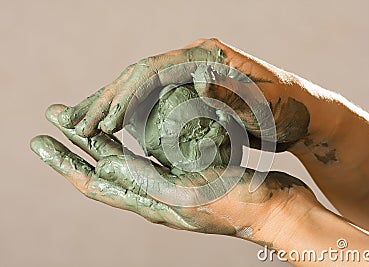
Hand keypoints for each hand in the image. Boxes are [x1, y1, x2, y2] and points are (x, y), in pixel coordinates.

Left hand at [31, 104, 319, 243]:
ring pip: (125, 158)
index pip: (94, 182)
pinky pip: (150, 154)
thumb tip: (101, 166)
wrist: (276, 209)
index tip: (41, 139)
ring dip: (103, 138)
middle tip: (56, 116)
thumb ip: (144, 181)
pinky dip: (134, 138)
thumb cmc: (238, 204)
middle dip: (76, 144)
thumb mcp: (187, 194)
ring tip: (88, 119)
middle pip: (104, 168)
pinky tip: (134, 125)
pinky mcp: (187, 174)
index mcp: (151, 204)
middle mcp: (155, 196)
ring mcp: (171, 185)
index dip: (65, 161)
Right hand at [58, 38, 313, 150]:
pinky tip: (109, 127)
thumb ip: (237, 93)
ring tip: (79, 123)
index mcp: (208, 55)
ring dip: (109, 106)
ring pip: (139, 87)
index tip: (104, 122)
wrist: (303, 113)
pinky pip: (150, 100)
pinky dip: (128, 114)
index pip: (154, 69)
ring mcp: (190, 74)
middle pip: (139, 75)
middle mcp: (194, 59)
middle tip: (74, 122)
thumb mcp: (268, 103)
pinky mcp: (190, 91)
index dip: (125, 95)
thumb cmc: (291, 108)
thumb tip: (201, 79)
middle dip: (106, 99)